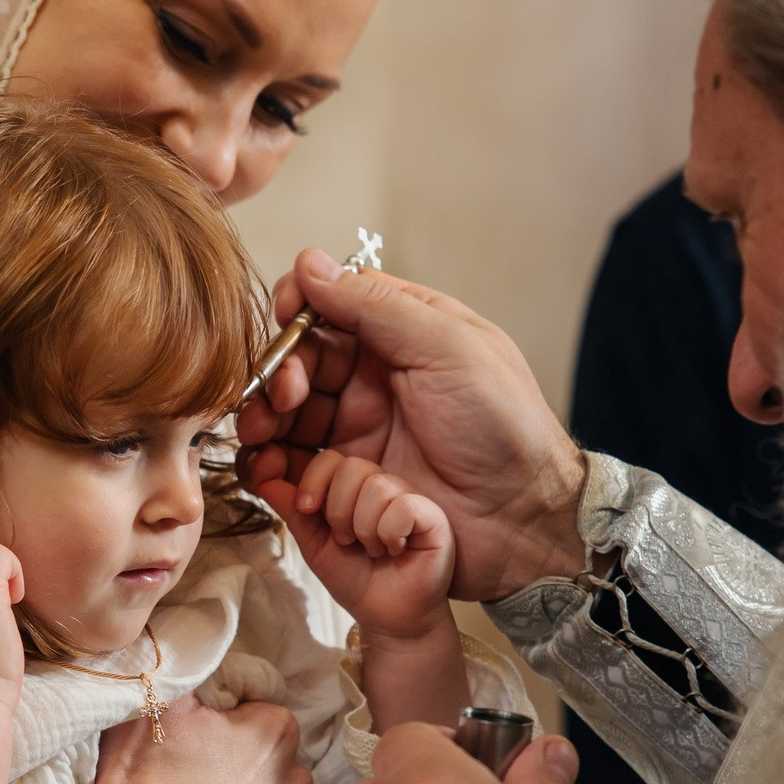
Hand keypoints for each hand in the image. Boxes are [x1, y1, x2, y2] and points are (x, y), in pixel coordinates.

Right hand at [90, 696, 313, 783]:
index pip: (260, 714)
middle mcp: (297, 780)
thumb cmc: (142, 776)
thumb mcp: (162, 699)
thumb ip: (200, 674)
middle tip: (195, 781)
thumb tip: (214, 669)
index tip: (195, 741)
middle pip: (272, 763)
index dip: (226, 725)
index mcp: (276, 731)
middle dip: (244, 767)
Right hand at [237, 249, 587, 601]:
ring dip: (264, 417)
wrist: (522, 519)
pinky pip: (293, 465)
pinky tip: (267, 467)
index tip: (285, 319)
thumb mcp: (447, 348)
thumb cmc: (503, 427)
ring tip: (261, 434)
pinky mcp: (347, 480)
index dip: (299, 306)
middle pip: (300, 359)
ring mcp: (358, 429)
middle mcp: (374, 377)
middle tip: (283, 395)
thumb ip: (375, 305)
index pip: (333, 303)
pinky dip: (269, 464)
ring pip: (287, 412)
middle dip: (278, 371)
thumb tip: (310, 263)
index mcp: (403, 333)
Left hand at [252, 449, 453, 642]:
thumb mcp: (314, 544)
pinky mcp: (433, 516)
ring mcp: (410, 497)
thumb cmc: (355, 579)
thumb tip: (264, 479)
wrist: (387, 617)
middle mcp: (383, 485)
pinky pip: (403, 505)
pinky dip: (389, 534)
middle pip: (351, 467)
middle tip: (347, 540)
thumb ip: (294, 511)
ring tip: (372, 549)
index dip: (313, 479)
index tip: (307, 509)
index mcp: (353, 488)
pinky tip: (395, 549)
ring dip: (364, 528)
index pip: (330, 457)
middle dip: (337, 511)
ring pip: (377, 486)